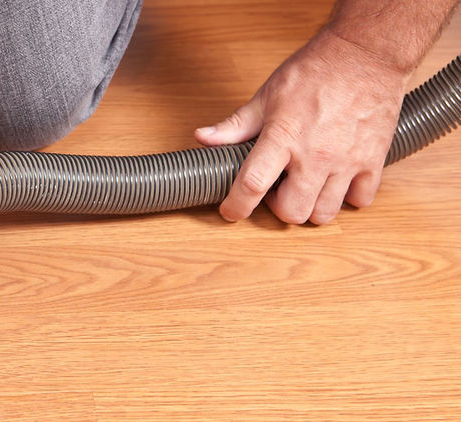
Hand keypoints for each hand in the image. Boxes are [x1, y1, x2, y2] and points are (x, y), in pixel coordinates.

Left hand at [195, 29, 408, 224]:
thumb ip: (236, 124)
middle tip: (277, 190)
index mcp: (283, 137)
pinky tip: (337, 180)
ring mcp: (347, 160)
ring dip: (311, 207)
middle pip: (292, 212)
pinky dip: (347, 198)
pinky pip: (361, 201)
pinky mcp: (373, 160)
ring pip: (324, 213)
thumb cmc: (316, 71)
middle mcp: (315, 154)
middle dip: (279, 209)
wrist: (366, 53)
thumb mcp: (267, 95)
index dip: (237, 206)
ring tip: (306, 185)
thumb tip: (204, 137)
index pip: (252, 184)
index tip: (231, 211)